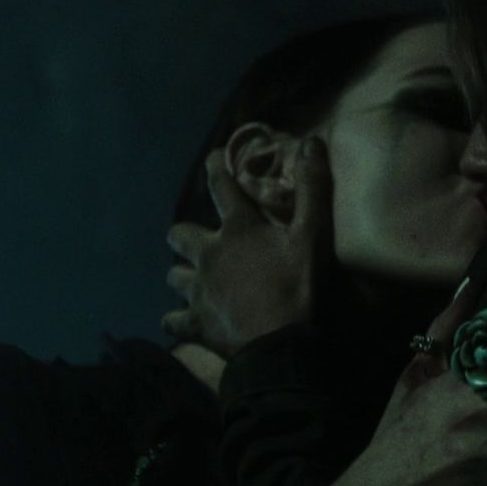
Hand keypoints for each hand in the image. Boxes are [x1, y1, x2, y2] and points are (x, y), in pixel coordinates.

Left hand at [163, 134, 332, 358]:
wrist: (279, 344)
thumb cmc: (297, 286)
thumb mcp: (313, 235)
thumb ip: (312, 189)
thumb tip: (312, 142)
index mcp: (237, 229)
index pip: (221, 186)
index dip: (216, 167)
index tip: (214, 157)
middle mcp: (208, 254)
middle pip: (179, 234)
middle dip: (184, 235)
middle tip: (198, 240)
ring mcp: (197, 290)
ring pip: (173, 276)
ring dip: (182, 275)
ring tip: (194, 280)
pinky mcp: (195, 322)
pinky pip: (173, 320)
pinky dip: (176, 320)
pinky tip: (183, 321)